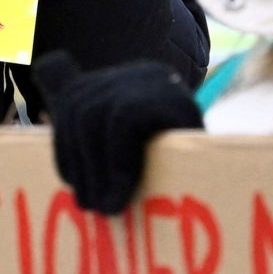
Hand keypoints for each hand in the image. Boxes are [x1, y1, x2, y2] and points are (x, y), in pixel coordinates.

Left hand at [33, 51, 202, 215]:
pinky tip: (121, 195)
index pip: (70, 95)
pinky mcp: (174, 99)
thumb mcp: (121, 160)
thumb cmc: (170, 185)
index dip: (63, 144)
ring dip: (94, 169)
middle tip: (90, 207)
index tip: (75, 184)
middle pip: (77, 106)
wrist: (226, 192)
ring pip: (95, 113)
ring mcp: (158, 82)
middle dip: (74, 162)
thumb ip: (88, 124)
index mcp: (123, 85)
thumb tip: (47, 66)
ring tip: (106, 207)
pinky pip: (125, 119)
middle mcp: (140, 73)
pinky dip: (117, 163)